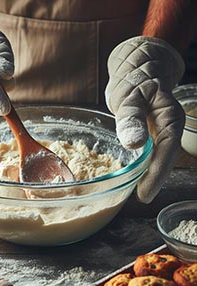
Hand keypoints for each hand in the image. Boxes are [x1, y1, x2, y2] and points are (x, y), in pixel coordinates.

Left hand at [105, 36, 184, 202]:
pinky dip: (146, 166)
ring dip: (150, 176)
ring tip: (138, 191)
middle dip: (155, 180)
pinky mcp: (154, 135)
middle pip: (166, 158)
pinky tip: (137, 176)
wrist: (136, 73)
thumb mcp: (129, 97)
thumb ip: (131, 118)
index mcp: (169, 118)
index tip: (145, 193)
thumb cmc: (132, 83)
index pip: (167, 150)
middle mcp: (169, 128)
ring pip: (160, 158)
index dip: (157, 174)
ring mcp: (162, 132)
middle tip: (141, 197)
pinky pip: (153, 154)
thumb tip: (134, 143)